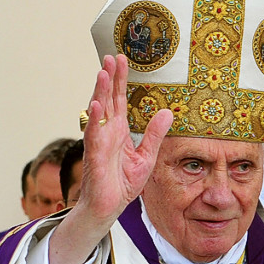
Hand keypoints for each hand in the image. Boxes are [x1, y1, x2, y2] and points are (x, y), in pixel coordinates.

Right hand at [49, 55, 171, 263]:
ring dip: (100, 91)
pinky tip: (96, 104)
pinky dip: (95, 119)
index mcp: (119, 130)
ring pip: (99, 112)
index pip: (121, 100)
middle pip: (108, 99)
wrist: (109, 206)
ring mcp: (99, 141)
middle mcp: (108, 131)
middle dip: (109, 78)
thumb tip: (168, 111)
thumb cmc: (123, 182)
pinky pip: (94, 135)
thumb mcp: (147, 155)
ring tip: (102, 72)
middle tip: (111, 57)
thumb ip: (154, 134)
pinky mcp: (95, 155)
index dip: (121, 80)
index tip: (122, 60)